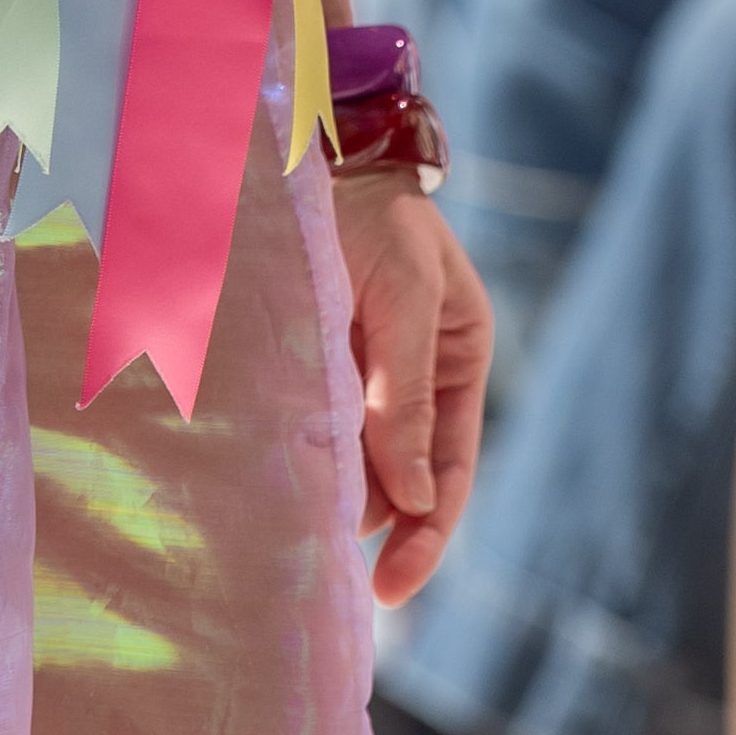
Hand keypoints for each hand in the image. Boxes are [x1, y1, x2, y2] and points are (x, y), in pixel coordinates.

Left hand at [334, 170, 491, 601]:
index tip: (390, 588)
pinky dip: (302, 457)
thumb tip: (413, 498)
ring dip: (334, 495)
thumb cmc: (372, 214)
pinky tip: (277, 486)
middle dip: (375, 527)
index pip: (450, 470)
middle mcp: (413, 374)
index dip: (425, 534)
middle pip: (400, 478)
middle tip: (335, 581)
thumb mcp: (403, 295)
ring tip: (298, 537)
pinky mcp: (311, 358)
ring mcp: (361, 368)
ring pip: (353, 458)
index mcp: (458, 359)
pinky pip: (312, 424)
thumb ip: (406, 394)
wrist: (308, 146)